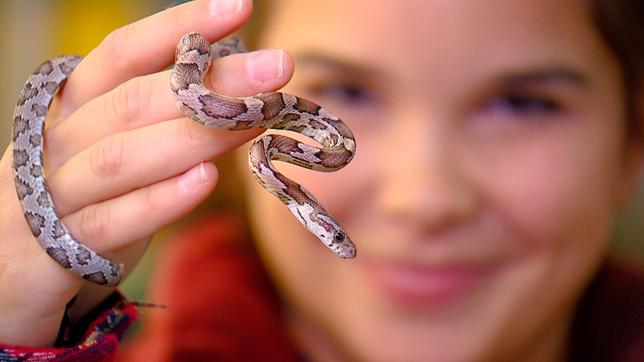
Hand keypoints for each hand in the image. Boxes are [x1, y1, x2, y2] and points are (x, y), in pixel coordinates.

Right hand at [0, 0, 292, 346]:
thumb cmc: (82, 197)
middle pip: (134, 100)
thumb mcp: (113, 147)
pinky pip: (113, 221)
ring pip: (123, 157)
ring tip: (255, 119)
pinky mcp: (58, 249)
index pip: (123, 54)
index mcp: (73, 105)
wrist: (11, 271)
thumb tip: (236, 90)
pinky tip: (205, 179)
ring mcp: (54, 193)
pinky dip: (160, 200)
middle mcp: (59, 139)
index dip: (177, 28)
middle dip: (210, 82)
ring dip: (194, 135)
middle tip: (276, 67)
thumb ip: (161, 119)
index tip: (237, 7)